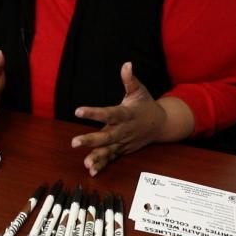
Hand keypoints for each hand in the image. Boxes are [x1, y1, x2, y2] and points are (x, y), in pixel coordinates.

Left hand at [71, 62, 168, 176]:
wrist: (160, 124)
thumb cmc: (146, 105)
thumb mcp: (139, 91)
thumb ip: (130, 79)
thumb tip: (127, 64)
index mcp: (126, 114)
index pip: (109, 113)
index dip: (94, 112)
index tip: (78, 111)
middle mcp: (124, 130)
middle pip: (107, 136)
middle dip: (91, 140)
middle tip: (75, 142)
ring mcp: (124, 142)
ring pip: (109, 150)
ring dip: (97, 157)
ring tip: (85, 162)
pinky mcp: (123, 149)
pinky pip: (112, 158)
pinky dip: (102, 165)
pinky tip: (91, 170)